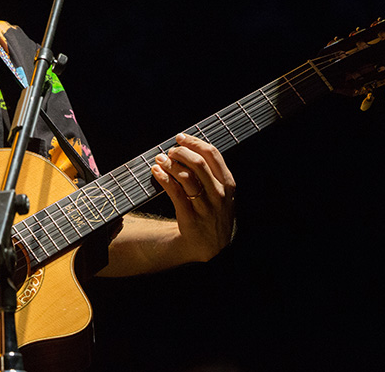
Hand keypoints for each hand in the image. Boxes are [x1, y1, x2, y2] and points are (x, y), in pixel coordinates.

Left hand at [151, 132, 235, 261]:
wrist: (210, 246)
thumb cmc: (213, 213)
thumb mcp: (222, 193)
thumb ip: (212, 172)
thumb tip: (189, 147)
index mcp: (228, 184)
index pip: (212, 154)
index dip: (194, 142)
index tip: (180, 137)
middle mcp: (218, 194)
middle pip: (198, 163)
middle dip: (180, 152)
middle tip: (169, 151)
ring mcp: (205, 207)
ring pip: (185, 177)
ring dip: (169, 164)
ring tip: (159, 160)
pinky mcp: (190, 217)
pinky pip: (175, 193)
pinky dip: (163, 179)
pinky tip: (156, 172)